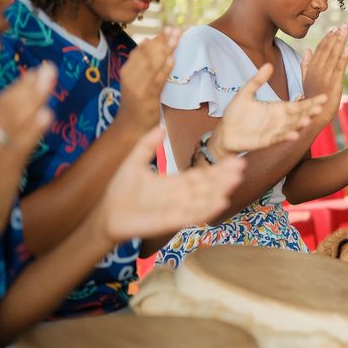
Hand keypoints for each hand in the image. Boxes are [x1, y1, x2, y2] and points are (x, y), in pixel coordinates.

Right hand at [0, 63, 56, 244]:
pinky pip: (19, 147)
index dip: (18, 87)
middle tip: (49, 67)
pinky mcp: (1, 172)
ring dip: (32, 99)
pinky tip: (47, 115)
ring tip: (49, 80)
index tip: (36, 70)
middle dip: (28, 86)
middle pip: (6, 108)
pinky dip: (33, 130)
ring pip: (12, 122)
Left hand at [94, 127, 244, 241]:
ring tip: (235, 181)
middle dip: (224, 177)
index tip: (234, 159)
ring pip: (203, 200)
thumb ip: (147, 146)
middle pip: (207, 186)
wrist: (105, 215)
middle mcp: (180, 197)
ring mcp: (176, 209)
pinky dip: (206, 210)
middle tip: (241, 166)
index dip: (217, 169)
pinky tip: (220, 202)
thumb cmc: (120, 191)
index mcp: (174, 183)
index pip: (201, 175)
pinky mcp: (170, 222)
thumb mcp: (134, 162)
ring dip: (219, 191)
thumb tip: (160, 126)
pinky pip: (192, 216)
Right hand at [117, 28, 180, 132]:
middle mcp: (131, 77)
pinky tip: (172, 60)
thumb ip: (144, 63)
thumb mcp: (137, 80)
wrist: (129, 127)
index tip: (169, 28)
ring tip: (177, 38)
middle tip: (176, 29)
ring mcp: (138, 87)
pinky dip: (163, 70)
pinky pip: (156, 82)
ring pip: (152, 65)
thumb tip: (150, 41)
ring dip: (165, 50)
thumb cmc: (136, 102)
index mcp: (128, 70)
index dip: (157, 38)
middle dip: (163, 41)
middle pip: (147, 55)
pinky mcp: (146, 98)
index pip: (142, 50)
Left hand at [212, 64, 327, 157]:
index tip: (323, 97)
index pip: (298, 104)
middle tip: (321, 107)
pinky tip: (294, 134)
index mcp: (277, 107)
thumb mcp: (246, 93)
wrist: (224, 132)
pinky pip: (279, 138)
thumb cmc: (235, 113)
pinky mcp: (267, 140)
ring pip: (292, 126)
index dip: (311, 101)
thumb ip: (257, 80)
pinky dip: (287, 136)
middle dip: (310, 112)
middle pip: (299, 115)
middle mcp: (279, 119)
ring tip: (308, 119)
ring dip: (300, 124)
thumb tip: (268, 64)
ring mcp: (275, 130)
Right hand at [301, 26, 347, 121]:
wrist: (315, 114)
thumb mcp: (305, 79)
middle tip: (344, 26)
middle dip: (336, 37)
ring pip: (334, 56)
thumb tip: (307, 49)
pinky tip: (347, 49)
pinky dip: (343, 58)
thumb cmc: (312, 97)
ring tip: (346, 32)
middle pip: (327, 50)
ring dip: (340, 43)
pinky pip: (339, 69)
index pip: (320, 50)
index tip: (334, 29)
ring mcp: (326, 77)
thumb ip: (306, 64)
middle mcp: (317, 71)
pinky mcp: (334, 84)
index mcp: (311, 69)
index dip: (328, 38)